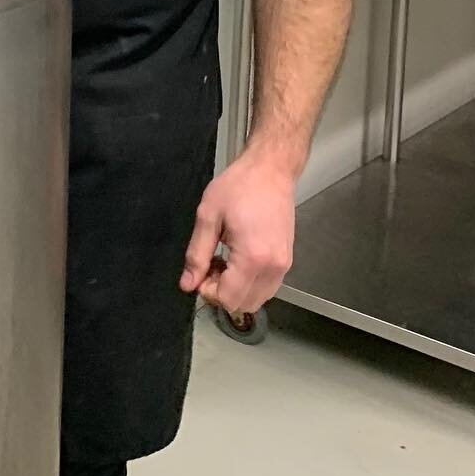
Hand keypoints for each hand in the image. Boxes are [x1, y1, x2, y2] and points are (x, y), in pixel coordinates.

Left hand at [180, 152, 296, 316]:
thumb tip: (187, 284)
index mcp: (253, 258)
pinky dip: (249, 283)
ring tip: (222, 260)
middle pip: (244, 305)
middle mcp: (274, 268)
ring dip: (235, 289)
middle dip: (220, 293)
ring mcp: (284, 265)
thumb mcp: (207, 217)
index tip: (199, 270)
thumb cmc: (238, 187)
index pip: (228, 299)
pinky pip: (267, 287)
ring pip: (257, 299)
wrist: (270, 170)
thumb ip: (196, 255)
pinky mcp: (287, 260)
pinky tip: (236, 259)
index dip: (207, 292)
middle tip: (209, 265)